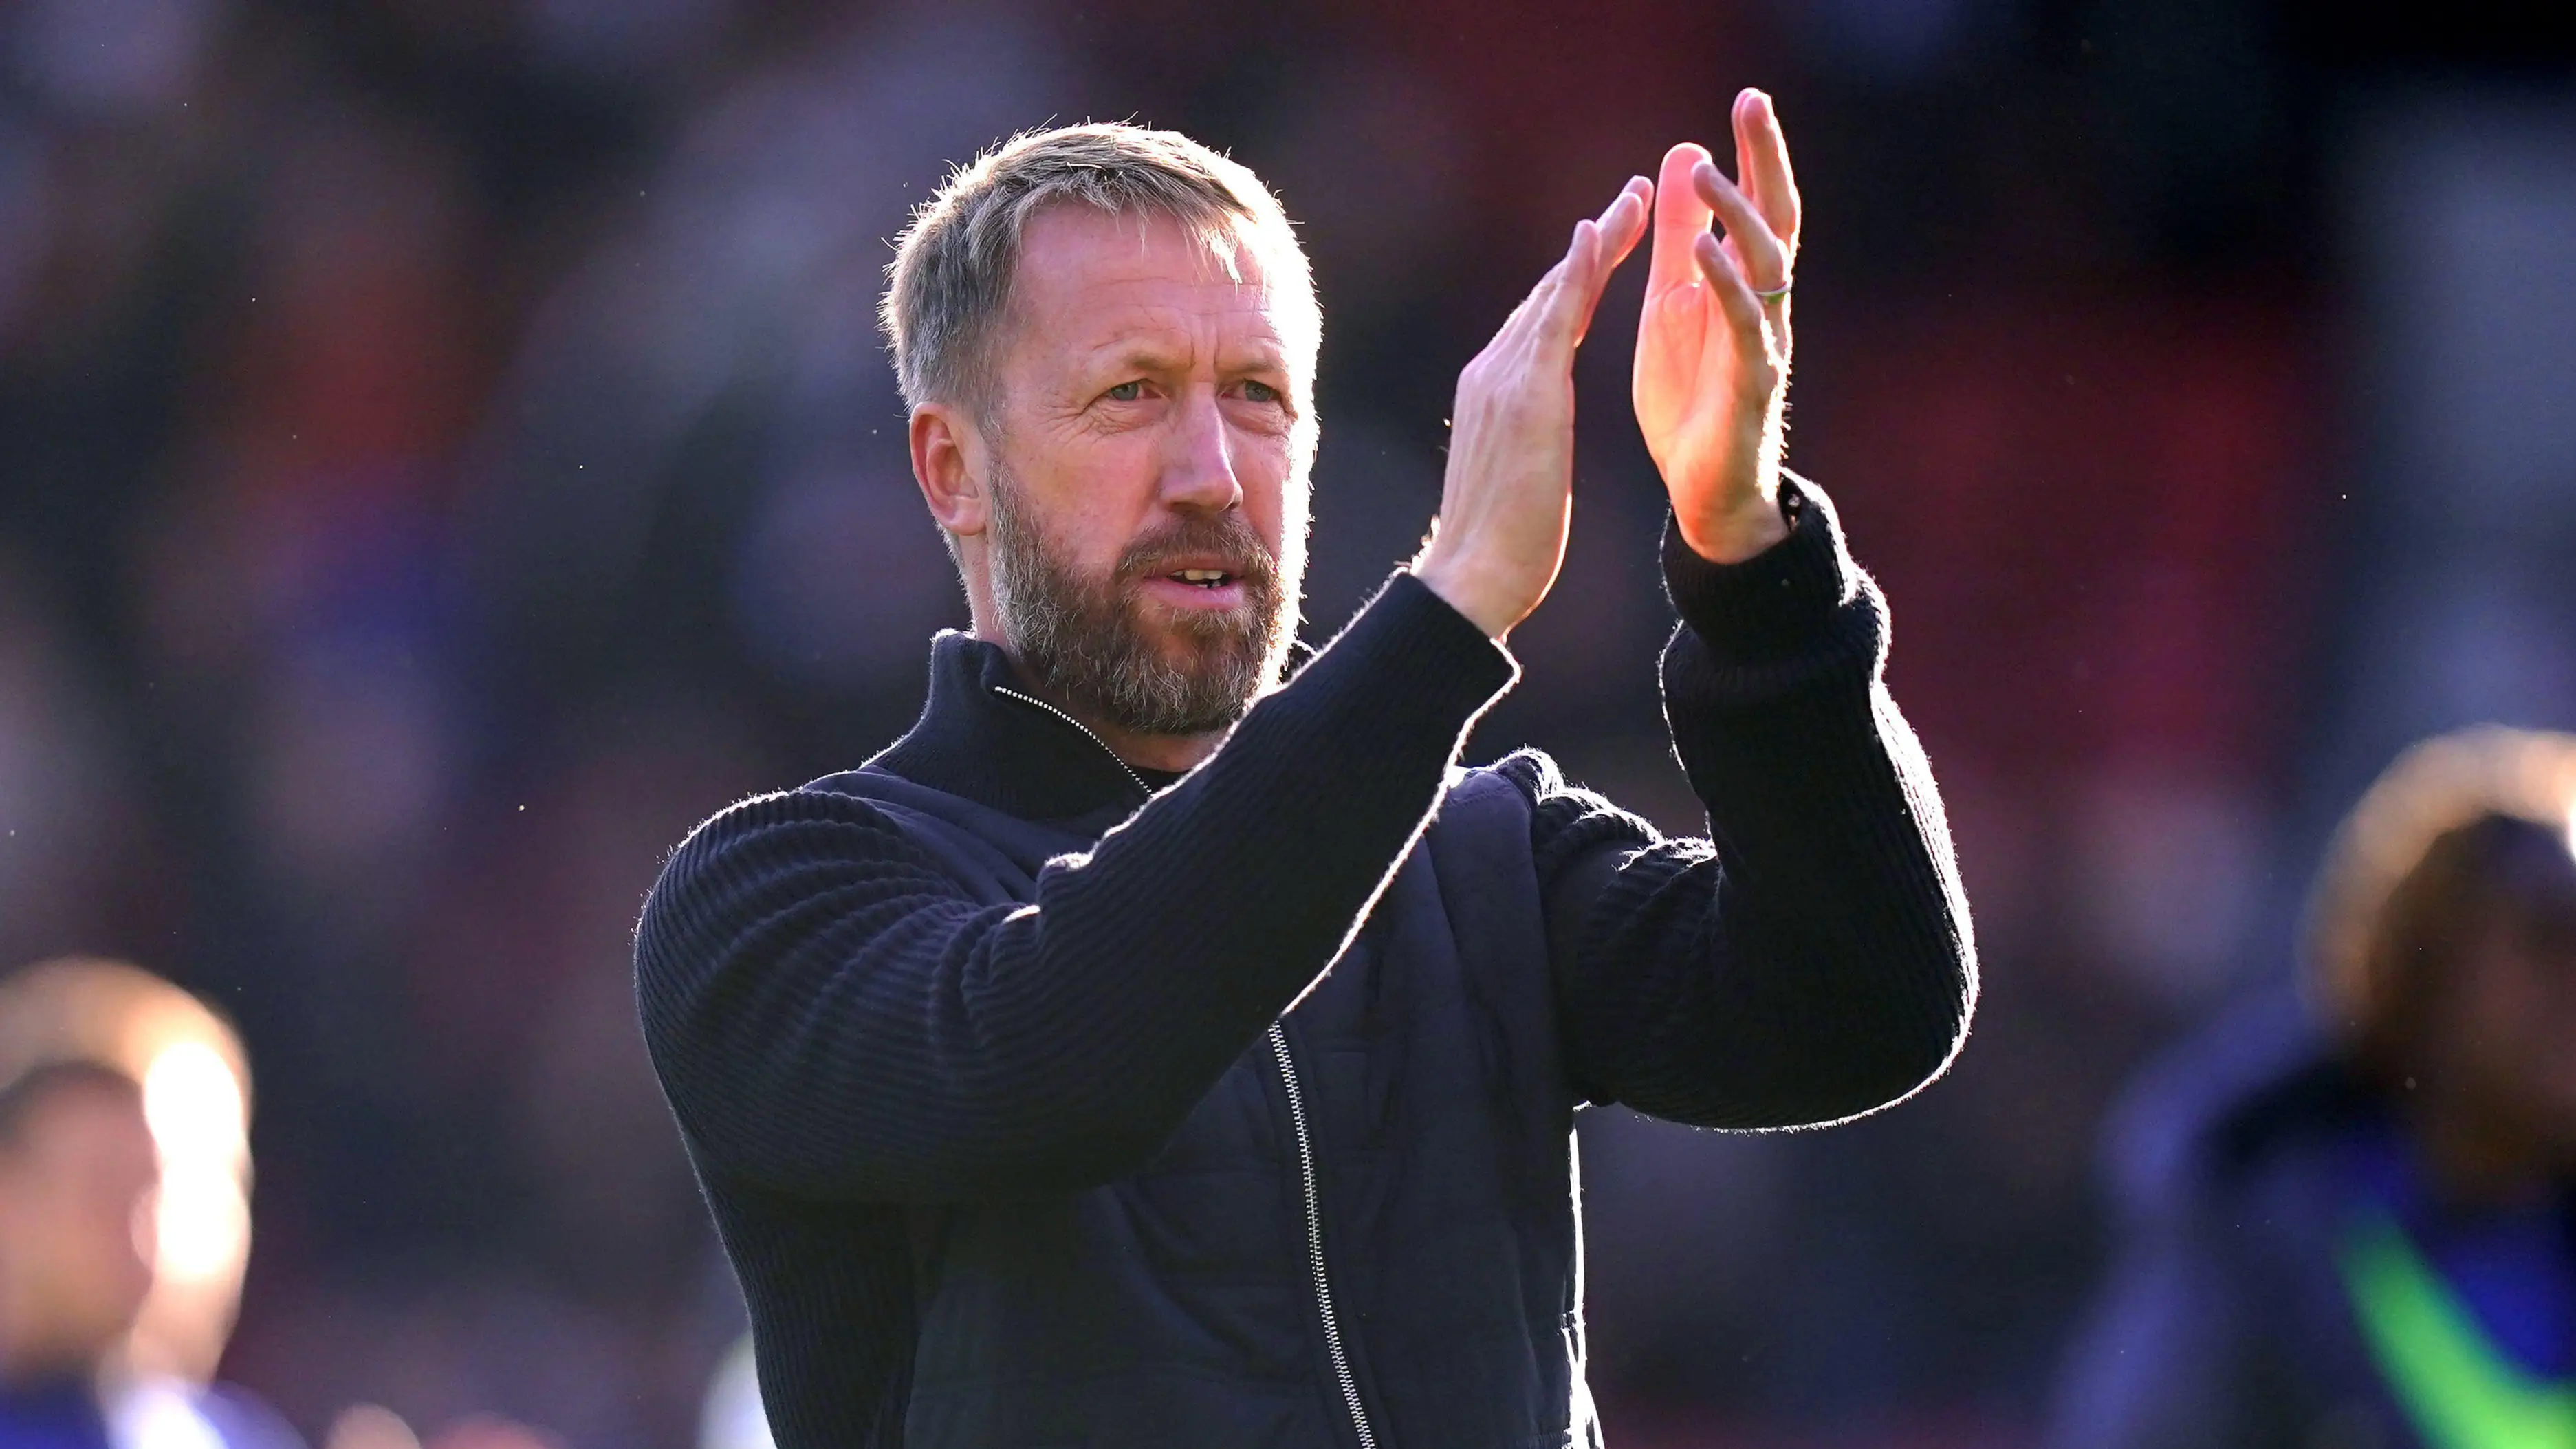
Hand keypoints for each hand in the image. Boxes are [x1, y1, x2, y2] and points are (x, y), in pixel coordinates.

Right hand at [1415, 178, 1651, 637]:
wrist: (1473, 576)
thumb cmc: (1498, 543)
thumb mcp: (1516, 473)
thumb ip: (1523, 439)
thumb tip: (1532, 437)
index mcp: (1493, 391)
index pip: (1541, 320)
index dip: (1576, 277)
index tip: (1606, 241)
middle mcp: (1492, 372)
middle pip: (1549, 293)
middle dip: (1593, 245)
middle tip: (1633, 197)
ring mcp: (1503, 378)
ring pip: (1555, 292)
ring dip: (1596, 241)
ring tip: (1635, 199)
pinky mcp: (1525, 394)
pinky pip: (1554, 318)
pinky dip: (1576, 272)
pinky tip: (1598, 233)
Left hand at [1633, 88, 1802, 562]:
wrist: (1705, 492)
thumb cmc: (1693, 396)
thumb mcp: (1671, 301)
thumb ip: (1676, 234)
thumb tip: (1681, 154)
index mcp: (1744, 284)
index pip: (1758, 204)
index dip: (1755, 153)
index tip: (1747, 97)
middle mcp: (1765, 305)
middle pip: (1777, 218)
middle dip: (1765, 160)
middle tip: (1750, 104)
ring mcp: (1764, 342)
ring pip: (1766, 265)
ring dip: (1737, 214)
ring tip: (1705, 172)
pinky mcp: (1751, 384)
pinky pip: (1745, 326)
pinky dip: (1725, 284)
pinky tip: (1702, 250)